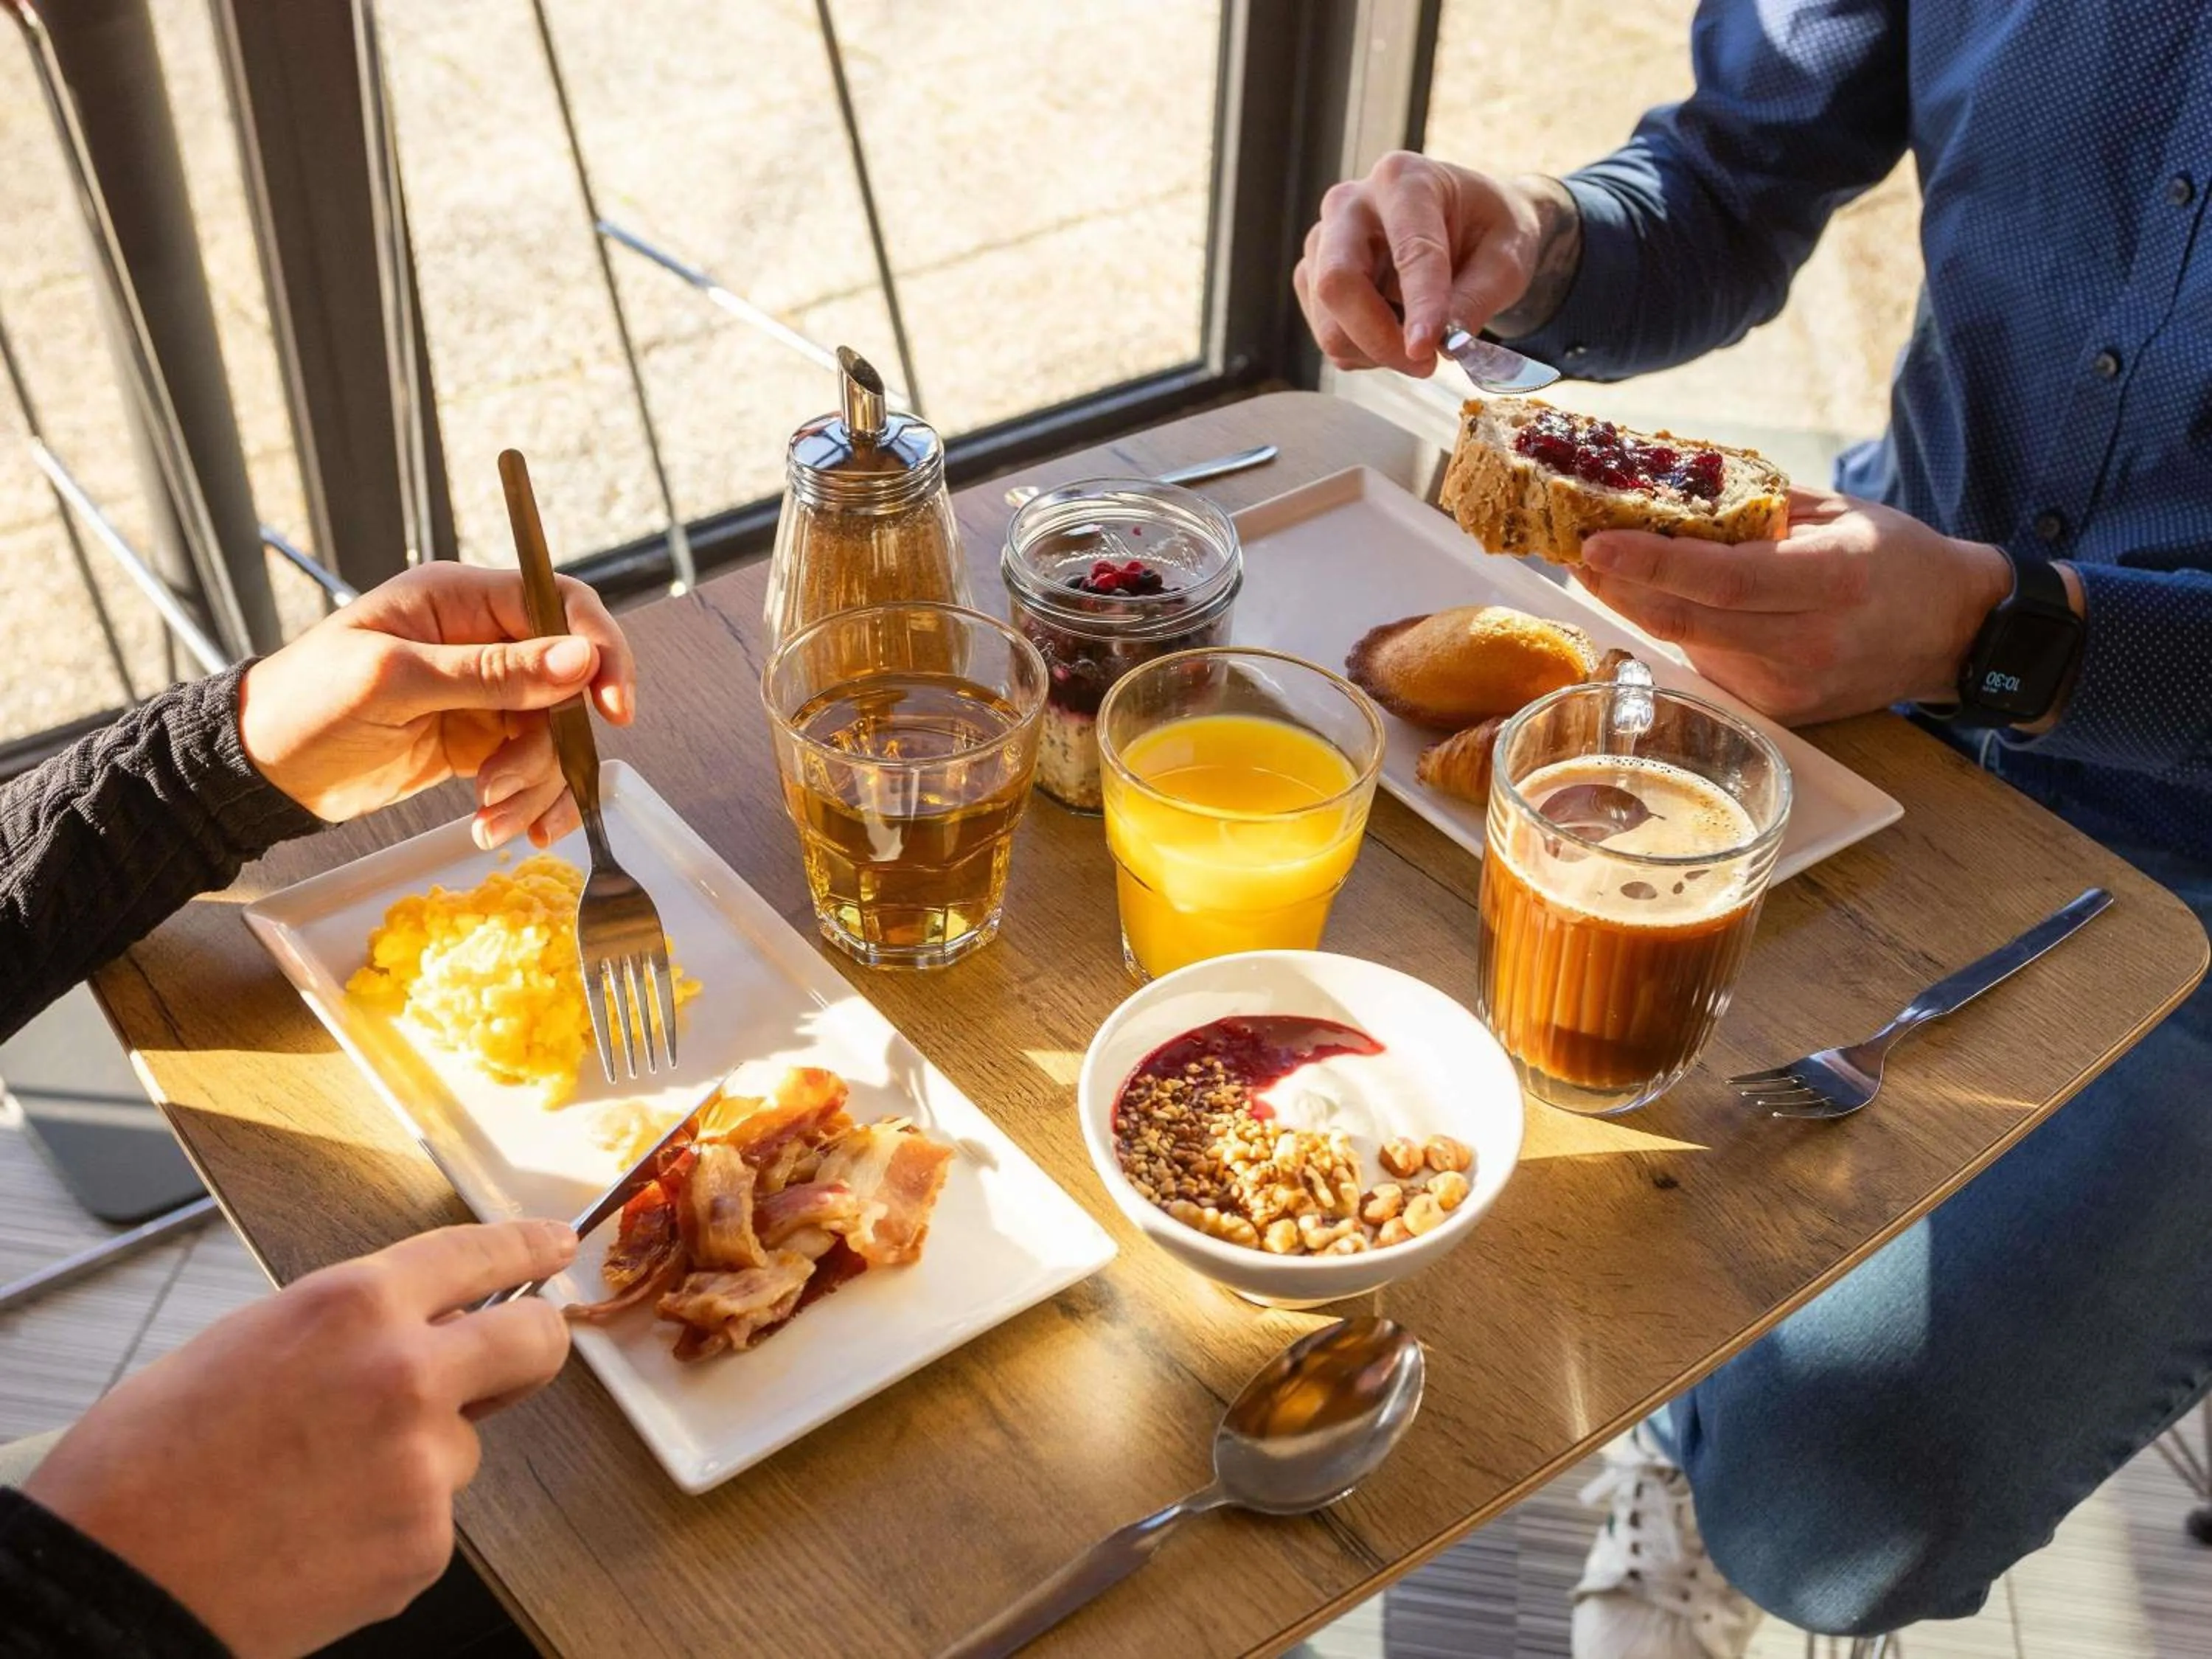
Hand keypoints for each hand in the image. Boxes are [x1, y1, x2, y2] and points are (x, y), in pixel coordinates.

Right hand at [25, 1220, 574, 1658]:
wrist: (113, 1584)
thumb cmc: (148, 1466)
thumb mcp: (249, 1342)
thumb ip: (348, 1327)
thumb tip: (410, 1326)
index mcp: (354, 1305)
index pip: (478, 1253)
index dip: (527, 1248)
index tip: (554, 1247)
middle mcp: (407, 1372)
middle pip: (534, 1340)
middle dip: (530, 1345)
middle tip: (505, 1364)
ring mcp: (425, 1463)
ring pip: (465, 1445)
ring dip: (418, 1458)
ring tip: (319, 1486)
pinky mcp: (425, 1543)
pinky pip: (431, 1517)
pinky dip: (390, 1525)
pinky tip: (318, 1535)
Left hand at [237, 563, 637, 847]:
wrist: (260, 771)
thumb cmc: (306, 704)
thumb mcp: (395, 682)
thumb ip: (491, 673)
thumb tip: (579, 661)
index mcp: (462, 600)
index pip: (562, 606)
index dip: (600, 651)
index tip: (612, 709)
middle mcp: (483, 642)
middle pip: (569, 684)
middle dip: (556, 742)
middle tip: (512, 783)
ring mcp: (484, 696)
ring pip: (555, 737)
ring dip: (535, 785)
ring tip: (488, 817)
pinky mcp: (480, 743)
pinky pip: (533, 770)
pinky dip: (529, 803)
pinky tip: (503, 829)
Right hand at [1293, 152, 1581, 375]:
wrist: (1464, 220)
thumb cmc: (1487, 231)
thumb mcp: (1507, 256)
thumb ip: (1479, 296)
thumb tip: (1445, 344)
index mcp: (1404, 180)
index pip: (1408, 250)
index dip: (1420, 305)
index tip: (1428, 351)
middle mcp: (1349, 203)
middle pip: (1337, 282)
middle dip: (1378, 338)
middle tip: (1425, 364)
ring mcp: (1322, 241)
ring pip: (1329, 321)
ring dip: (1376, 353)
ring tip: (1420, 347)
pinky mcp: (1311, 276)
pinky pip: (1328, 335)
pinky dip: (1364, 353)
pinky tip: (1394, 335)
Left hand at [1575, 489, 2013, 724]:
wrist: (1955, 634)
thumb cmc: (1896, 560)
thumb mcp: (1838, 514)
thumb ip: (1755, 508)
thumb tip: (1666, 489)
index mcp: (1831, 582)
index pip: (1719, 579)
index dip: (1648, 563)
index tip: (1592, 541)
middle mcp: (1806, 644)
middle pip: (1683, 621)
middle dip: (1615, 585)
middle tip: (1571, 548)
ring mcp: (1787, 688)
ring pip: (1684, 644)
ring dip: (1634, 605)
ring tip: (1600, 563)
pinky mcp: (1774, 713)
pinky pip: (1705, 664)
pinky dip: (1675, 630)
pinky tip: (1657, 600)